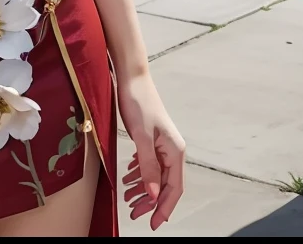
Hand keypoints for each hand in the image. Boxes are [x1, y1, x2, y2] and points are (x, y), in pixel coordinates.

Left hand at [117, 72, 185, 229]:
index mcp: (175, 151)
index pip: (174, 188)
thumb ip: (147, 166)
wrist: (132, 78)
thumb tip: (152, 194)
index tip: (153, 223)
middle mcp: (173, 150)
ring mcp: (163, 144)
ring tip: (127, 199)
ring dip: (143, 189)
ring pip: (156, 175)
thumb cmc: (137, 103)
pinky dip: (139, 174)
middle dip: (150, 201)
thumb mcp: (141, 137)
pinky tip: (129, 179)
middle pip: (165, 184)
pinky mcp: (152, 139)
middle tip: (133, 213)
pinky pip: (149, 164)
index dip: (164, 208)